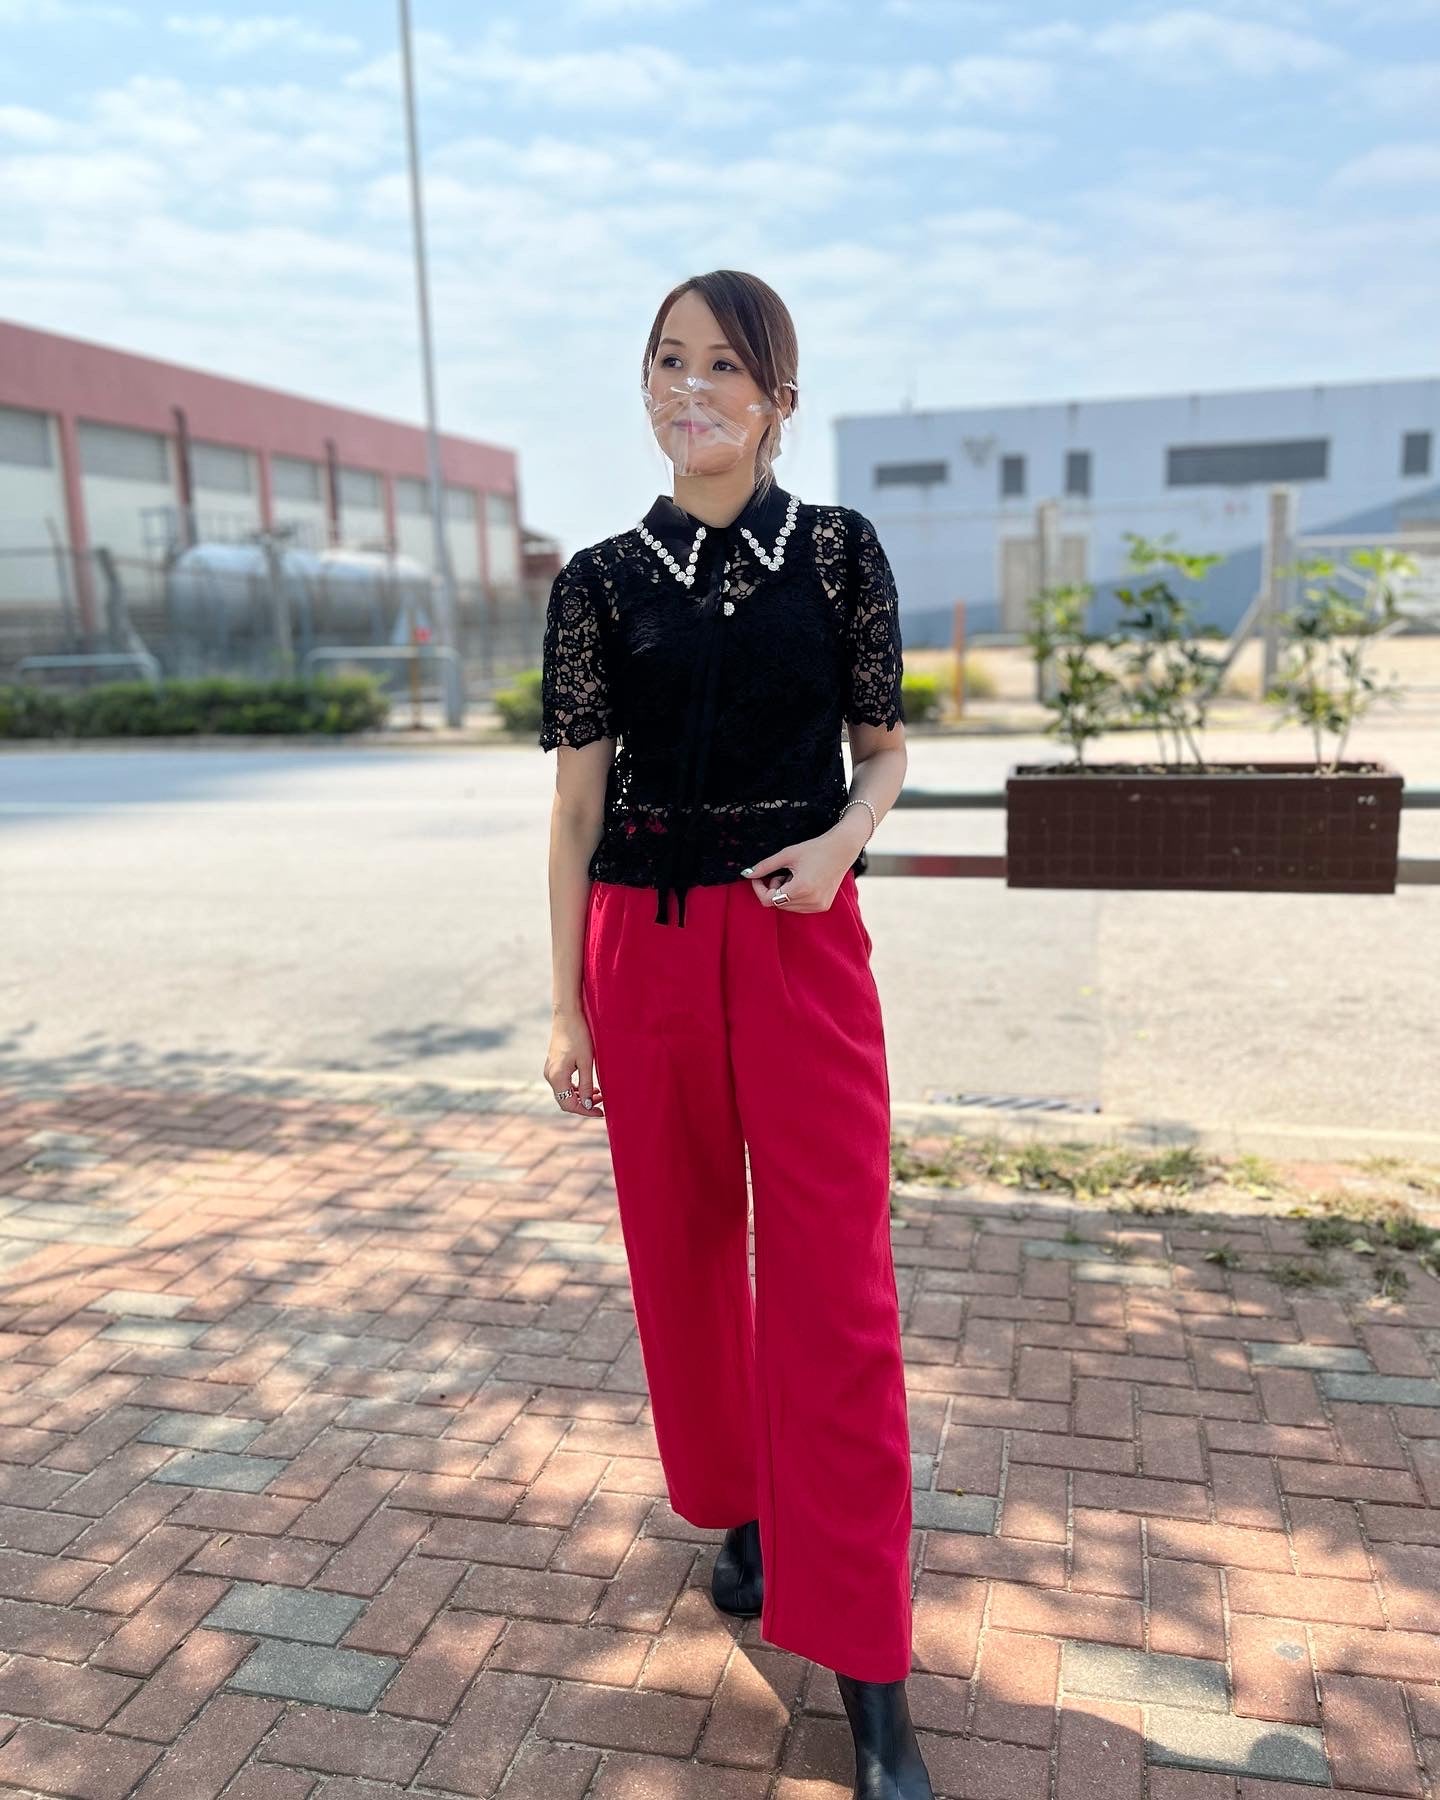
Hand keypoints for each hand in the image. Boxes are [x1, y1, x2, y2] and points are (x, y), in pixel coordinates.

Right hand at [544, 1010, 603, 1116]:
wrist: (567, 1015)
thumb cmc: (578, 1035)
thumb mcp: (586, 1062)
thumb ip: (585, 1085)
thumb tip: (587, 1104)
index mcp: (557, 1077)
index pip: (569, 1104)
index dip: (586, 1111)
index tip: (601, 1112)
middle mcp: (550, 1075)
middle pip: (565, 1100)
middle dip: (584, 1105)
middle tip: (602, 1103)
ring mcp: (550, 1070)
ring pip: (565, 1092)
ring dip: (581, 1096)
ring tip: (599, 1094)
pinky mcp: (554, 1065)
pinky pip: (564, 1083)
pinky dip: (576, 1088)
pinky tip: (590, 1085)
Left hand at [740, 827, 858, 910]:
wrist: (842, 849)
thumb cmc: (814, 849)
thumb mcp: (787, 854)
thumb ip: (765, 866)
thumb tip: (746, 874)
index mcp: (801, 889)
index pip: (769, 900)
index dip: (759, 889)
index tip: (757, 877)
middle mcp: (811, 901)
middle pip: (777, 904)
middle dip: (774, 889)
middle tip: (782, 873)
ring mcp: (818, 906)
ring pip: (787, 907)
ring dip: (784, 894)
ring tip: (794, 876)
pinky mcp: (823, 906)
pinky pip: (799, 907)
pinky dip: (795, 897)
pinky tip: (804, 882)